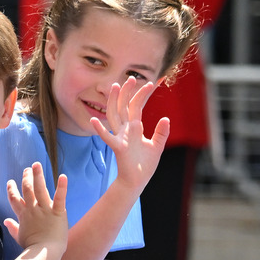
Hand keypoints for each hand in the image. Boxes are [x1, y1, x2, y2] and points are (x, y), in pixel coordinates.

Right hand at [4, 162, 67, 250]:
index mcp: (23, 215)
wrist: (44, 254)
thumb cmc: (32, 248)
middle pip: (27, 189)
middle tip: (27, 169)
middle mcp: (32, 209)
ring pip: (40, 188)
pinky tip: (63, 176)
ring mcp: (45, 209)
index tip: (10, 182)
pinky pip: (59, 197)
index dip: (11, 189)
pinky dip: (62, 186)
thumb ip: (12, 227)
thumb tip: (6, 221)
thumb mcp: (19, 237)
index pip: (14, 199)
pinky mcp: (57, 212)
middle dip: (26, 178)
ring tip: (37, 165)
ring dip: (38, 175)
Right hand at [91, 76, 168, 191]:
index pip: (137, 106)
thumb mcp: (156, 147)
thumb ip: (161, 133)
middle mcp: (125, 130)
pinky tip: (93, 120)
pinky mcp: (118, 148)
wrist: (137, 182)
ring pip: (115, 115)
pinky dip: (100, 130)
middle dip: (127, 92)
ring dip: (114, 101)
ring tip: (115, 87)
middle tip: (131, 77)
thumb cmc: (144, 165)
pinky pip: (107, 137)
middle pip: (124, 106)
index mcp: (134, 128)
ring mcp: (120, 137)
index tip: (151, 82)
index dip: (143, 95)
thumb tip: (166, 118)